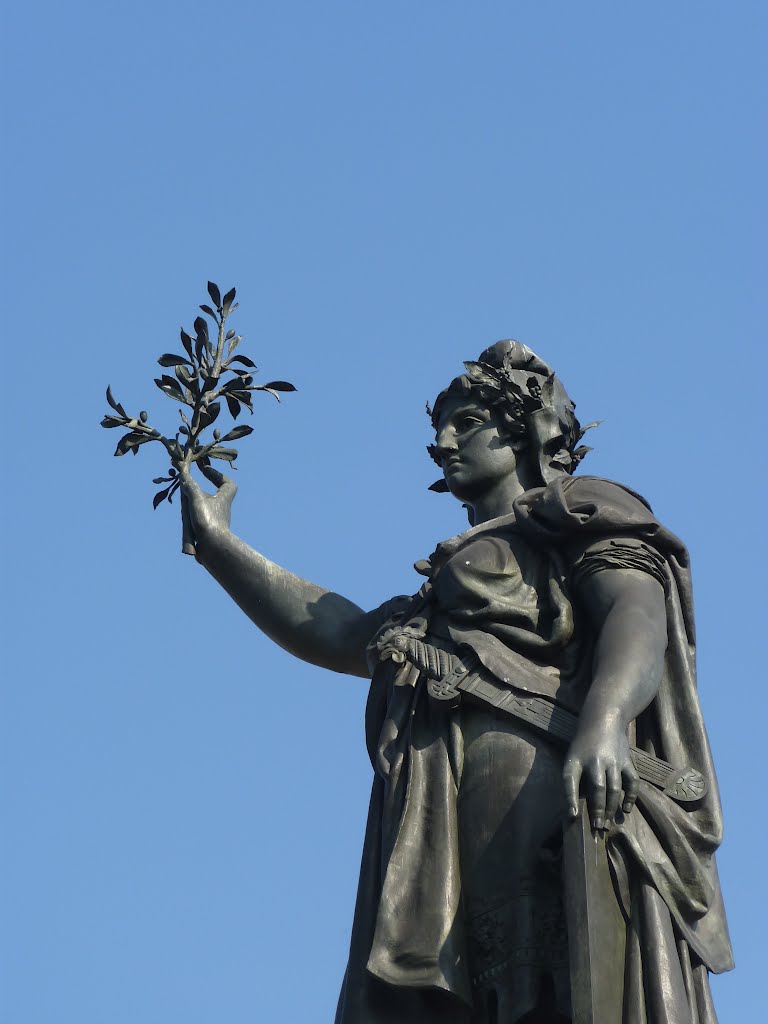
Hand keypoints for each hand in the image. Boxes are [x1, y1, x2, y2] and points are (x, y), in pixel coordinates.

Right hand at [179, 464, 236, 554]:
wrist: (212, 548)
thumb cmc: (208, 521)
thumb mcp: (196, 498)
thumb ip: (190, 485)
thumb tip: (183, 473)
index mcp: (224, 498)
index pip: (227, 482)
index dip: (216, 474)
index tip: (204, 469)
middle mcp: (221, 508)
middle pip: (210, 494)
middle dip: (197, 490)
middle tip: (187, 485)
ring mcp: (215, 519)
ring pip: (200, 508)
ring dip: (191, 505)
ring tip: (184, 506)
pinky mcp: (208, 530)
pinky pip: (196, 520)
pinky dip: (190, 519)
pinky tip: (185, 522)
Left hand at [562, 713, 638, 830]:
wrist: (604, 719)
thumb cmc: (584, 744)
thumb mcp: (572, 756)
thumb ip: (573, 778)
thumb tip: (574, 807)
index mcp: (577, 758)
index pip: (571, 780)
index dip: (571, 798)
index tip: (573, 815)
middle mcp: (596, 760)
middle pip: (598, 787)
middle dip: (597, 809)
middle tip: (597, 827)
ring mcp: (614, 761)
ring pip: (615, 788)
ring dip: (611, 807)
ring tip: (607, 823)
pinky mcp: (627, 761)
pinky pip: (632, 781)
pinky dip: (631, 797)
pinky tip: (626, 810)